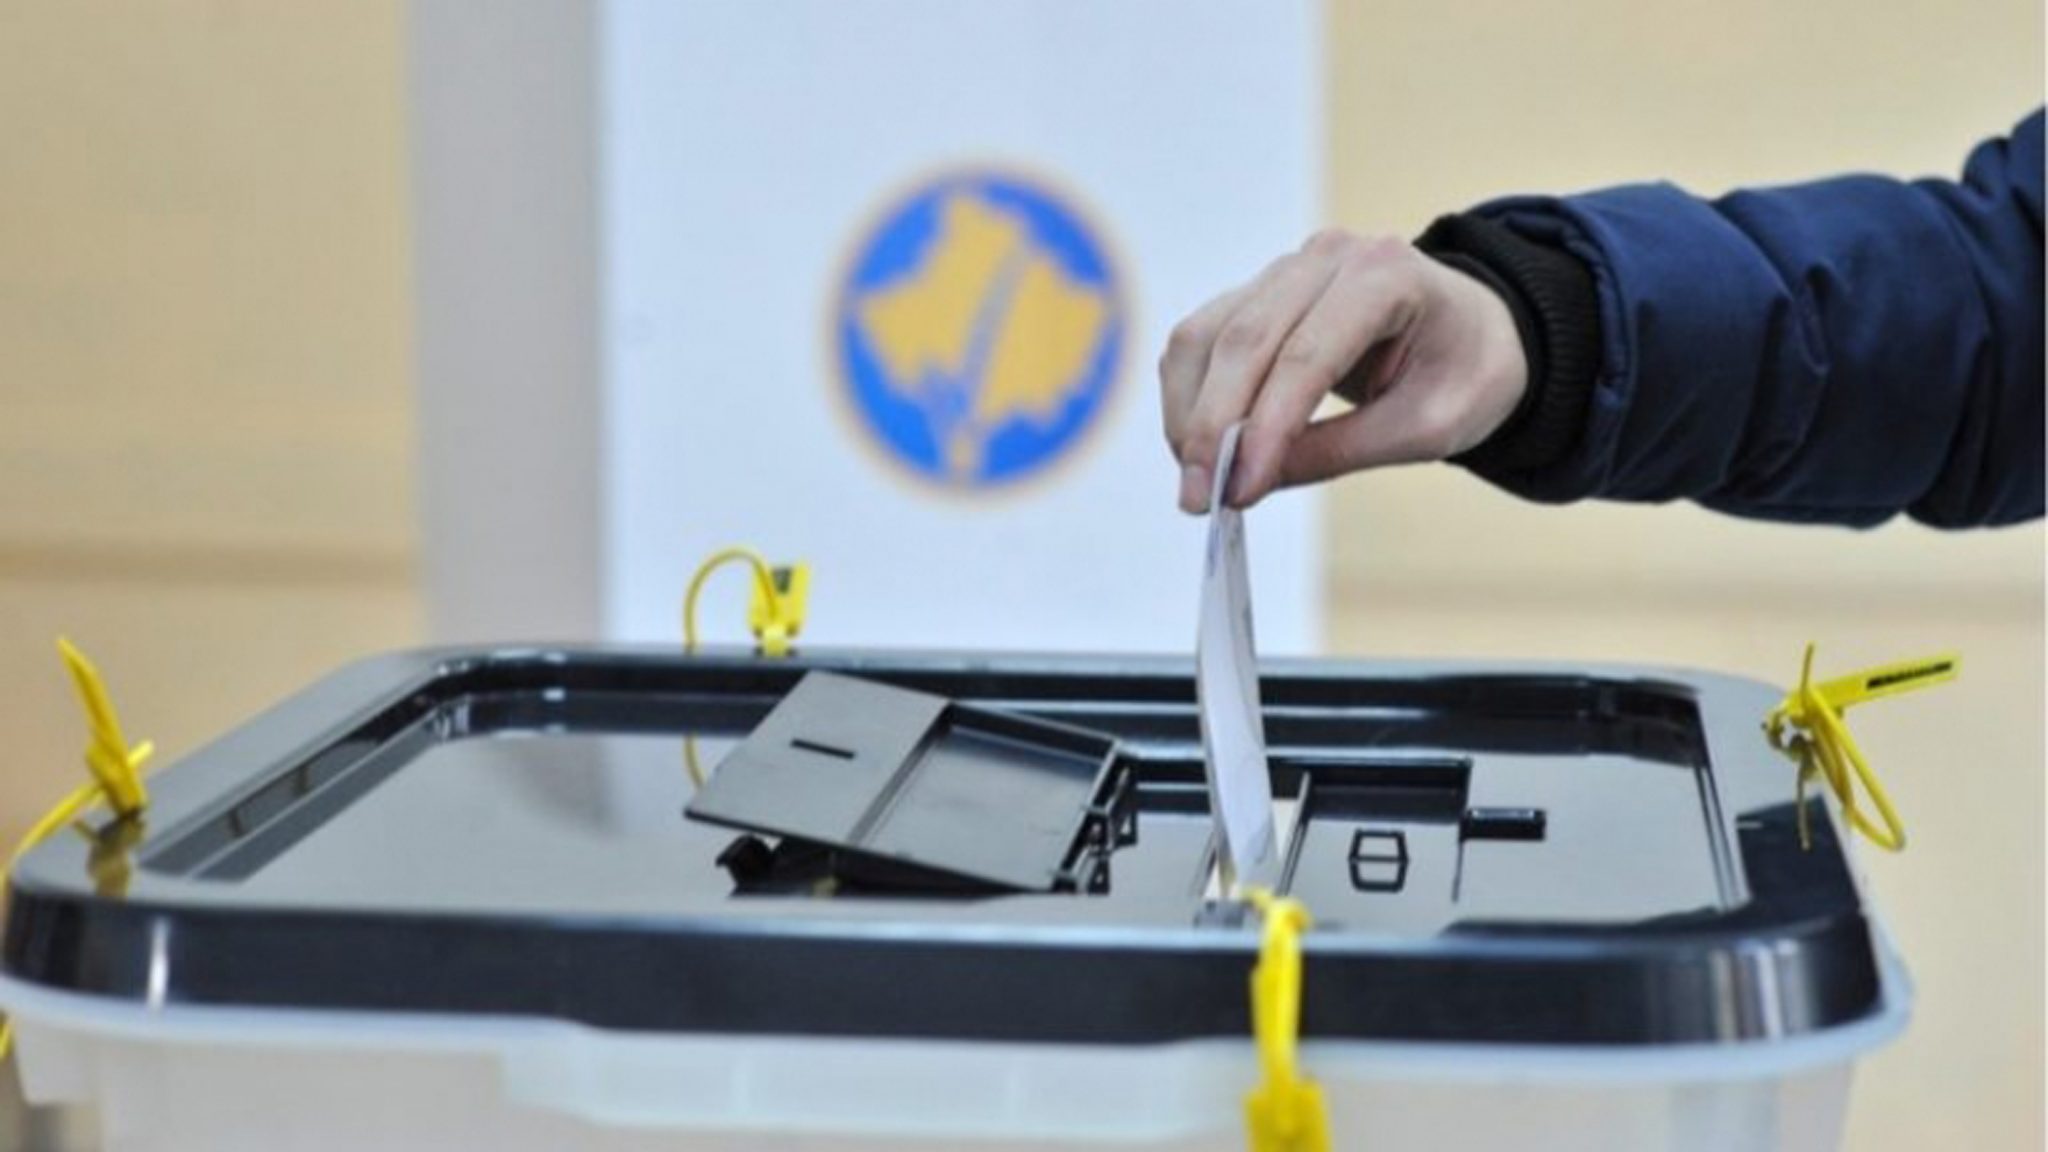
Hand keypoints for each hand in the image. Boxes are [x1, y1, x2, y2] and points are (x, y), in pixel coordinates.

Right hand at [1160, 229, 1528, 511]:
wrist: (1473, 332)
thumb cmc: (1464, 374)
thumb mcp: (1426, 428)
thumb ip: (1338, 451)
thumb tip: (1246, 481)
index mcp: (1387, 276)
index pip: (1307, 353)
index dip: (1264, 425)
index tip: (1237, 489)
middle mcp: (1326, 258)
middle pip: (1246, 339)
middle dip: (1211, 426)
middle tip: (1197, 498)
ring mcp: (1284, 270)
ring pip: (1207, 336)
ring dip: (1189, 413)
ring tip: (1196, 482)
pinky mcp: (1254, 294)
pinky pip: (1201, 340)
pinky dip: (1188, 397)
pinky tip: (1196, 448)